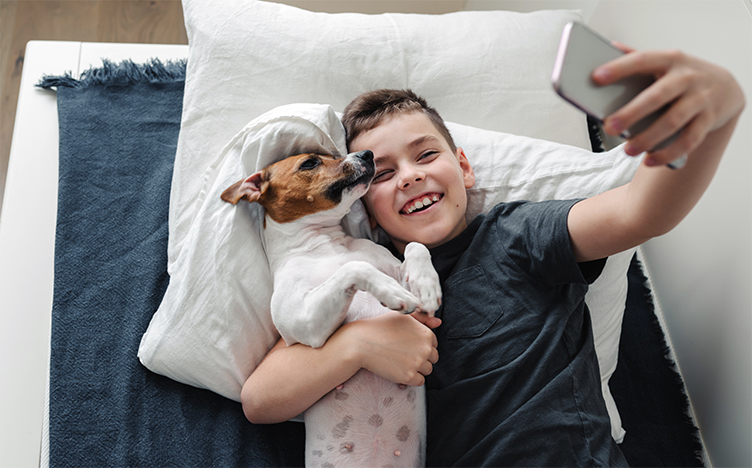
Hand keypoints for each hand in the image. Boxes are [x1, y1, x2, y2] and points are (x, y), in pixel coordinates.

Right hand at [346, 311, 439, 385]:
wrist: (361, 343)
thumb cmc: (380, 327)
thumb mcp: (403, 317)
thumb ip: (422, 319)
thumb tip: (439, 323)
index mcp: (426, 333)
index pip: (433, 345)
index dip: (420, 346)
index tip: (407, 345)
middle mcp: (426, 348)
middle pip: (432, 358)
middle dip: (421, 358)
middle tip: (403, 354)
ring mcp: (418, 363)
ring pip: (427, 370)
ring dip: (417, 368)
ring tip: (400, 361)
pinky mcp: (409, 376)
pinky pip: (419, 382)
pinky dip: (411, 379)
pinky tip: (399, 370)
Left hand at [593, 45, 744, 166]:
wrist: (724, 87)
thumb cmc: (682, 76)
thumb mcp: (664, 61)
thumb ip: (638, 57)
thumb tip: (609, 46)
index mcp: (670, 59)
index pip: (642, 60)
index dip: (619, 68)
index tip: (596, 77)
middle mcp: (687, 77)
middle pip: (657, 96)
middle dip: (632, 113)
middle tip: (609, 127)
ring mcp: (700, 99)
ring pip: (673, 121)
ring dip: (649, 138)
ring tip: (628, 150)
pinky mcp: (708, 120)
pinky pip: (689, 140)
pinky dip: (668, 153)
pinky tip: (650, 160)